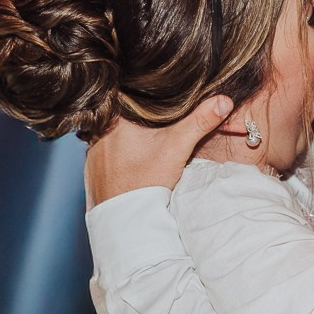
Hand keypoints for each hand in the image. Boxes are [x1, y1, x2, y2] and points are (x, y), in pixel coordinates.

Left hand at [84, 92, 233, 208]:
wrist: (126, 220)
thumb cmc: (147, 182)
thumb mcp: (177, 148)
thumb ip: (199, 122)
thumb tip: (223, 101)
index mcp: (114, 118)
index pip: (126, 94)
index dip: (143, 95)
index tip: (155, 101)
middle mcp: (97, 132)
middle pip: (119, 115)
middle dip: (136, 118)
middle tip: (153, 126)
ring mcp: (92, 152)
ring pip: (111, 134)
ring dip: (124, 137)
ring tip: (141, 146)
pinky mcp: (90, 169)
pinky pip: (104, 154)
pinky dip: (116, 155)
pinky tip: (129, 163)